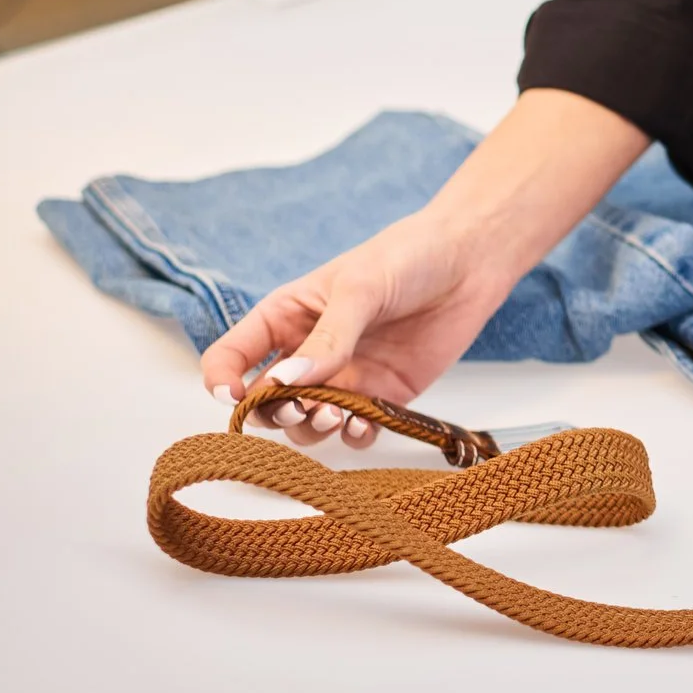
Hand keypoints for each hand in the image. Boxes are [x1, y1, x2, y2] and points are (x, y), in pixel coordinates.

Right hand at [198, 209, 512, 448]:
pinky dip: (353, 436)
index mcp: (285, 318)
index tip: (234, 397)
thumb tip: (287, 382)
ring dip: (312, 429)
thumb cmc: (408, 256)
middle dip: (274, 414)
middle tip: (301, 407)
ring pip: (306, 423)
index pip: (230, 357)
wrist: (471, 260)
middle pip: (265, 403)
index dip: (222, 382)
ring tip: (335, 414)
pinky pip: (356, 430)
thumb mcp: (360, 288)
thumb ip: (327, 337)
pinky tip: (364, 423)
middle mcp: (307, 353)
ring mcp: (344, 377)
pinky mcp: (383, 395)